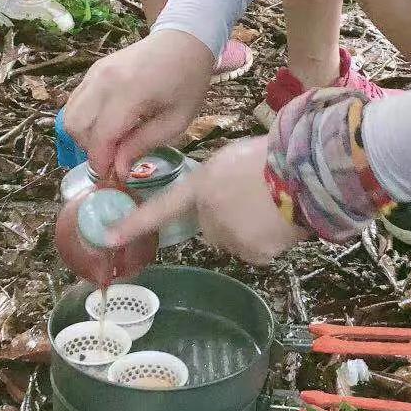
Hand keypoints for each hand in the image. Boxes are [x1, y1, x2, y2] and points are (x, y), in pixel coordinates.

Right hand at [64, 29, 214, 179]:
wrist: (183, 41)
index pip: (100, 137)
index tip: (113, 177)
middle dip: (91, 151)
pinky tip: (107, 126)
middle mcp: (104, 80)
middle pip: (76, 127)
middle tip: (114, 159)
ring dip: (85, 137)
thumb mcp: (176, 120)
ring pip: (70, 115)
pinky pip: (75, 102)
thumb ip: (143, 144)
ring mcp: (94, 73)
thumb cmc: (187, 82)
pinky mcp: (92, 71)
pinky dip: (84, 120)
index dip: (102, 163)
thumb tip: (118, 170)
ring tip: (112, 143)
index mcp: (129, 92)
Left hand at [107, 136, 306, 264]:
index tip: (107, 238)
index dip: (134, 224)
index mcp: (202, 188)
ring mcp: (231, 238)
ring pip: (238, 240)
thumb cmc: (271, 156)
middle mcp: (210, 217)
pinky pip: (260, 251)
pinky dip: (270, 241)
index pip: (162, 208)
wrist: (303, 172)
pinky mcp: (256, 254)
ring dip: (252, 230)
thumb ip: (216, 184)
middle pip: (214, 227)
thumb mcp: (231, 160)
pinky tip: (283, 221)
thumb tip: (225, 202)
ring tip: (275, 205)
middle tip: (255, 199)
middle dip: (229, 219)